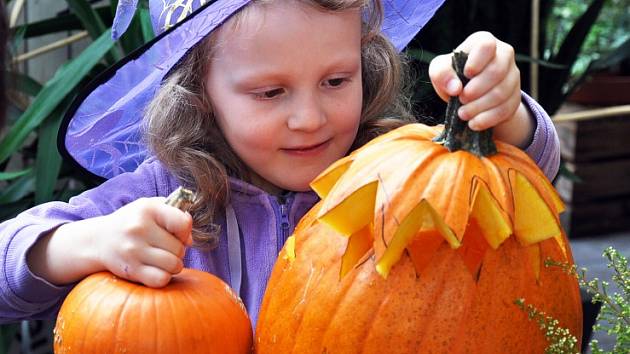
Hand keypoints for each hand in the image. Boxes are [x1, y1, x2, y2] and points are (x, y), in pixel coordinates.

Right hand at [93, 197, 192, 286]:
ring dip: (173, 265)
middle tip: (166, 248)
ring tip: (163, 259)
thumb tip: (190, 241)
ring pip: (173, 265)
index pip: (183, 223)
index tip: (177, 233)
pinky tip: (157, 270)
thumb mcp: (151, 207)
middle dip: (178, 251)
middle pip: (179, 248)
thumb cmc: (133, 222)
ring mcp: (133, 250)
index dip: (185, 231)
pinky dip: (163, 277)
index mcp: (148, 209)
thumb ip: (176, 214)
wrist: (99, 240)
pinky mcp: (130, 270)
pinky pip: (161, 280)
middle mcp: (139, 228)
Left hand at [429, 31, 533, 146]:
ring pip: (502, 92)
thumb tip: (455, 87)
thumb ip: (441, 73)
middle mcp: (504, 55)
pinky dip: (487, 119)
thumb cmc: (453, 75)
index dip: (476, 61)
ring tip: (463, 114)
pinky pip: (506, 109)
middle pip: (496, 71)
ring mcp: (513, 76)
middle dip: (476, 90)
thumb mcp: (440, 70)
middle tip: (461, 100)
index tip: (466, 74)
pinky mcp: (515, 97)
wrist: (467, 95)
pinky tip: (473, 123)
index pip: (486, 45)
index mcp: (484, 41)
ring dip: (479, 107)